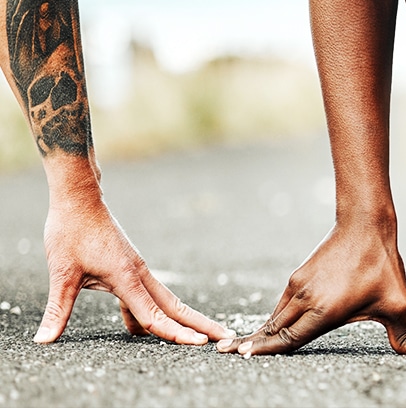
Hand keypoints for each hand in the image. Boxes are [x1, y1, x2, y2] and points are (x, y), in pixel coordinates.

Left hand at [38, 199, 232, 344]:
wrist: (79, 200)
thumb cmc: (71, 232)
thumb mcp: (62, 273)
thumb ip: (57, 309)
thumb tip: (43, 339)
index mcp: (128, 278)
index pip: (154, 315)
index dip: (175, 333)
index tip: (199, 343)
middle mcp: (139, 275)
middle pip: (175, 306)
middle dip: (200, 324)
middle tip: (224, 337)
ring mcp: (136, 271)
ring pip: (164, 300)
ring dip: (183, 318)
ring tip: (201, 334)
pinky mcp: (129, 268)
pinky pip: (145, 295)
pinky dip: (151, 312)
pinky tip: (138, 329)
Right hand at [216, 221, 405, 356]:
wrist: (366, 224)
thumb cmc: (383, 267)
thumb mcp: (399, 303)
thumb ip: (405, 335)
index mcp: (324, 311)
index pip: (289, 339)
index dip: (266, 350)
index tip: (243, 356)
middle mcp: (306, 299)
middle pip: (274, 330)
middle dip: (251, 344)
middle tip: (225, 354)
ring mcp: (299, 286)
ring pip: (275, 316)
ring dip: (259, 332)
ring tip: (235, 346)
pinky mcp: (298, 277)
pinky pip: (282, 304)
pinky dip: (271, 318)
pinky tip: (264, 328)